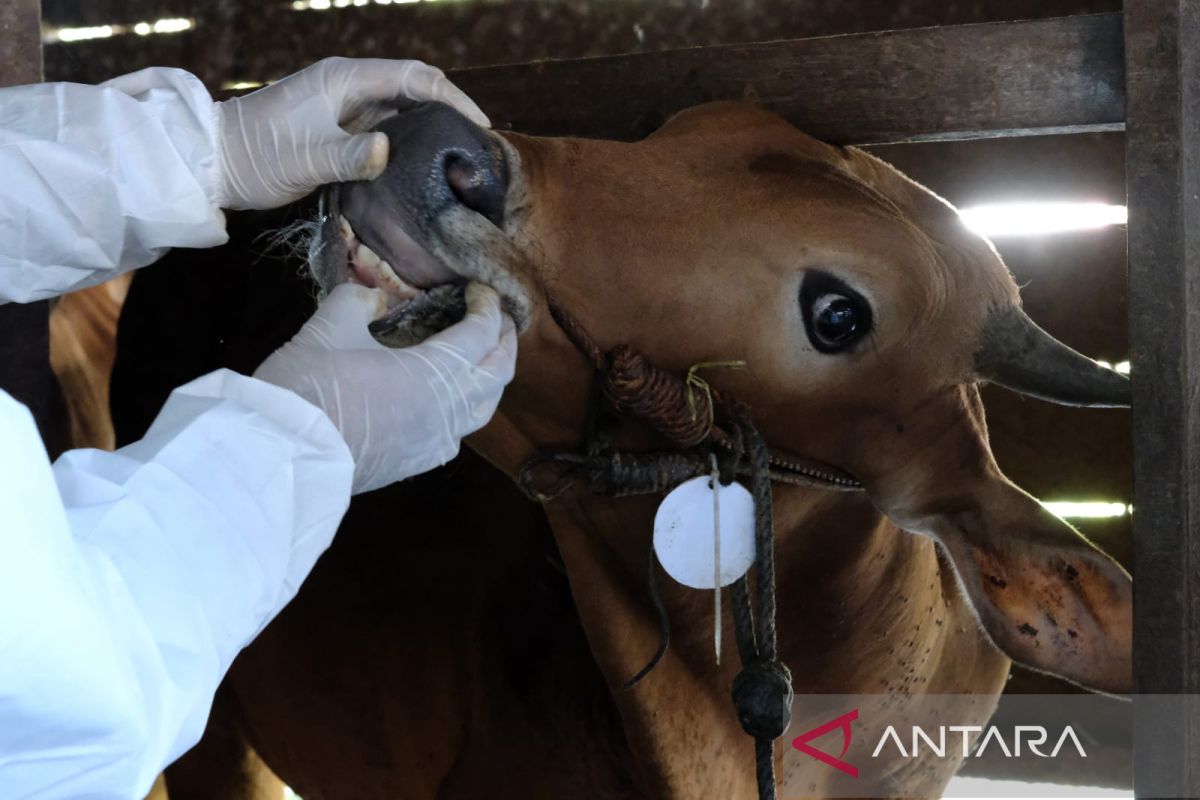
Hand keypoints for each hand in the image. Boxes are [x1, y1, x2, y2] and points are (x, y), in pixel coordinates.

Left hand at [213, 57, 488, 209]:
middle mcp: (350, 86)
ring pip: (404, 108)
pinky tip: (427, 165)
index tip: (481, 125)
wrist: (216, 163)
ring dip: (434, 127)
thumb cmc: (258, 156)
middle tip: (479, 145)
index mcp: (345, 79)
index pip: (415, 77)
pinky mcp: (342, 127)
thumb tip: (387, 151)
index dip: (453, 97)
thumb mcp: (305, 159)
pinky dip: (413, 141)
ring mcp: (347, 106)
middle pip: (416, 88)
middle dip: (451, 109)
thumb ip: (349, 156)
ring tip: (462, 156)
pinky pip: (389, 127)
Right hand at [254, 283, 516, 492]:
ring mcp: (438, 441)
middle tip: (497, 318)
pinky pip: (459, 433)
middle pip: (499, 372)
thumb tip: (376, 299)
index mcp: (435, 372)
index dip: (487, 307)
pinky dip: (466, 409)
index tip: (481, 290)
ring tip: (482, 357)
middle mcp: (449, 409)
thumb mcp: (329, 326)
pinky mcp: (420, 462)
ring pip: (485, 407)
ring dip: (491, 378)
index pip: (481, 333)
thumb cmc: (309, 386)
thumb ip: (359, 302)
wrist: (285, 455)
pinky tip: (449, 401)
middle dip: (504, 340)